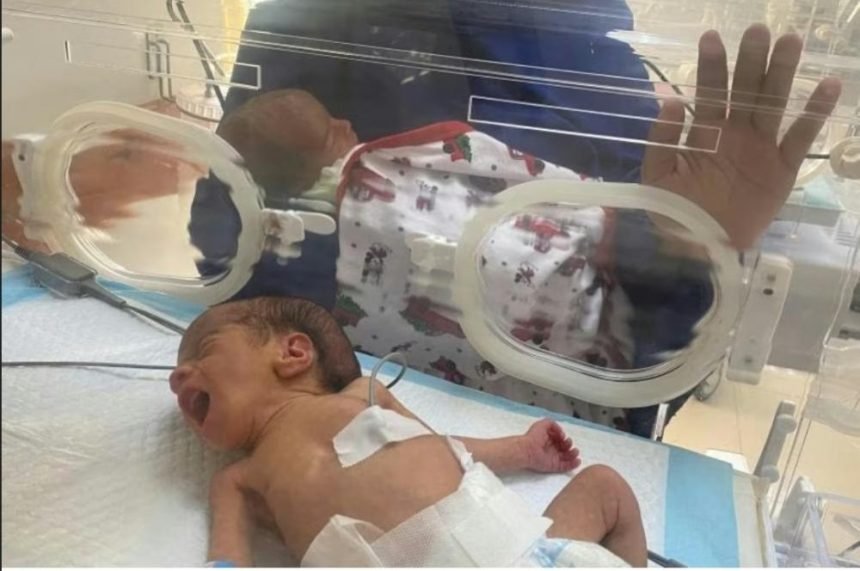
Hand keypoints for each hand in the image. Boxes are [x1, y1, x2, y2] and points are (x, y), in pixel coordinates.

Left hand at [521, 419, 580, 472]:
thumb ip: (553, 424)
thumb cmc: (534, 436)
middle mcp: (552, 448)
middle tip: (567, 444)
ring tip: (575, 452)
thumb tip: (562, 432)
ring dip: (573, 454)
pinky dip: (573, 465)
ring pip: (567, 457)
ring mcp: (553, 458)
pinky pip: (566, 467)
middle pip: (565, 448)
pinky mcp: (554, 466)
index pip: (560, 439)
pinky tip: (578, 460)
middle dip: (569, 445)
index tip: (563, 437)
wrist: (527, 450)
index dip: (564, 438)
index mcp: (549, 439)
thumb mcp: (543, 424)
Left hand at [642, 24, 841, 249]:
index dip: (711, 66)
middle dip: (751, 60)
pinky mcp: (781, 169)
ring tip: (790, 42)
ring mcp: (760, 149)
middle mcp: (735, 134)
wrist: (697, 249)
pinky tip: (827, 85)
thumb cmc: (672, 214)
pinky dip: (814, 114)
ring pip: (773, 104)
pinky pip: (800, 138)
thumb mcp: (656, 178)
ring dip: (782, 74)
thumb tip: (670, 101)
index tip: (711, 38)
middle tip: (758, 30)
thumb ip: (661, 140)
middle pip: (746, 90)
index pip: (708, 92)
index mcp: (704, 133)